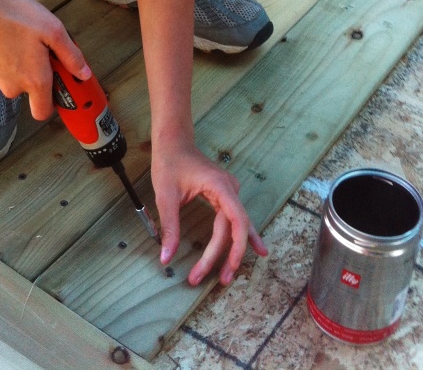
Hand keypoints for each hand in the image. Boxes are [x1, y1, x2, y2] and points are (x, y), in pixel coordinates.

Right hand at [0, 0, 90, 120]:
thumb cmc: (13, 14)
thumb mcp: (52, 30)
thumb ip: (71, 56)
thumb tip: (83, 73)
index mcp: (34, 80)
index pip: (43, 112)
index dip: (50, 101)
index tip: (55, 84)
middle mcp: (11, 86)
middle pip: (26, 89)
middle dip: (31, 72)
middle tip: (35, 47)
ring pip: (8, 77)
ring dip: (13, 62)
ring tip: (15, 35)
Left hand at [151, 141, 266, 286]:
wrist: (173, 141)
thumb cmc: (169, 162)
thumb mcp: (166, 195)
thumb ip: (169, 226)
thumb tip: (166, 257)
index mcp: (220, 186)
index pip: (236, 222)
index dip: (233, 249)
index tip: (221, 270)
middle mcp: (230, 189)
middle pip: (233, 229)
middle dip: (225, 256)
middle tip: (213, 281)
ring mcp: (230, 191)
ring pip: (236, 226)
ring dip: (233, 251)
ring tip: (229, 276)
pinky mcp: (224, 195)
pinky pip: (235, 219)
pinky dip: (242, 236)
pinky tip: (257, 249)